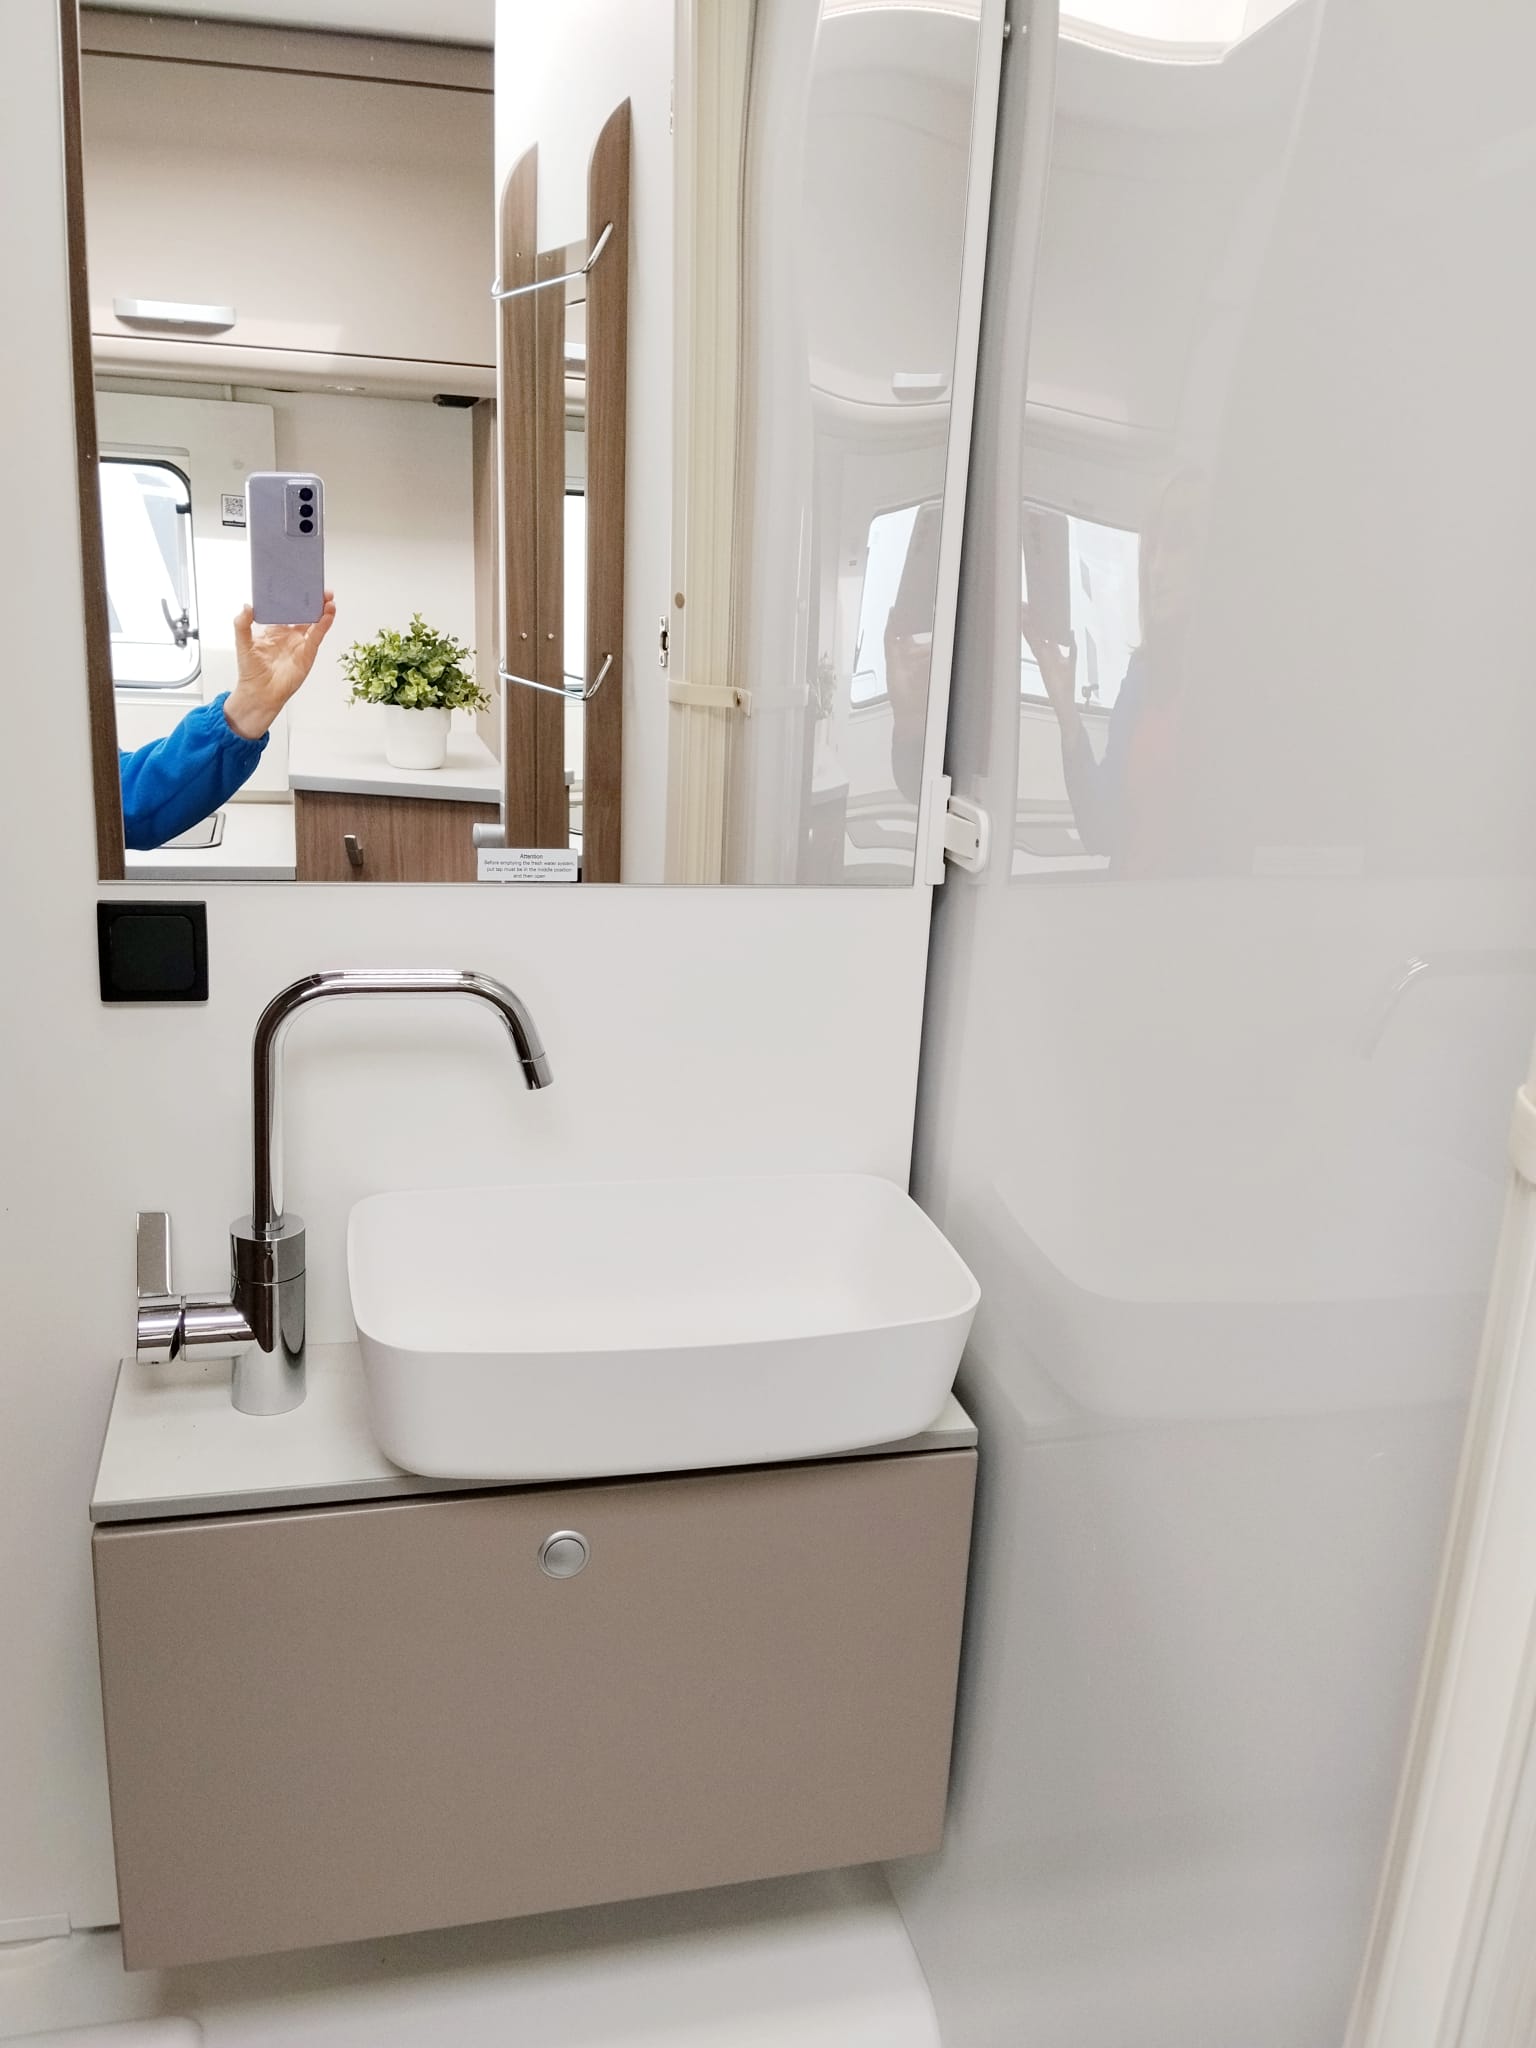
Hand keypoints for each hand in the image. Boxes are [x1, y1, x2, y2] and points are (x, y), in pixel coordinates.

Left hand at [223, 591, 335, 739]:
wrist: (258, 693)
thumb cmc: (251, 672)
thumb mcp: (242, 642)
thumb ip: (242, 624)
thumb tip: (246, 606)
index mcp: (275, 630)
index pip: (286, 609)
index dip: (293, 597)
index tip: (297, 585)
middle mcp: (289, 635)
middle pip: (305, 613)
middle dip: (313, 601)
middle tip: (319, 589)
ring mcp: (300, 644)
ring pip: (315, 623)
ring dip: (323, 611)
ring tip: (328, 599)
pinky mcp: (307, 654)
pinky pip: (317, 637)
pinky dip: (324, 625)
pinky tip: (328, 615)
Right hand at [1019, 602, 1077, 720]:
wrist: (1063, 699)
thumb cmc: (1065, 684)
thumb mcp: (1071, 660)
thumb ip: (1071, 646)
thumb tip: (1071, 632)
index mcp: (1050, 653)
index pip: (1043, 634)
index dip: (1038, 622)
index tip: (1034, 610)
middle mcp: (1044, 654)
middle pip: (1036, 633)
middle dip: (1030, 619)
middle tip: (1024, 606)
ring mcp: (1042, 656)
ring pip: (1033, 636)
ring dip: (1027, 623)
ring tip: (1022, 610)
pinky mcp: (1042, 660)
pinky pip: (1035, 644)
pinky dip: (1030, 634)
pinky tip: (1026, 624)